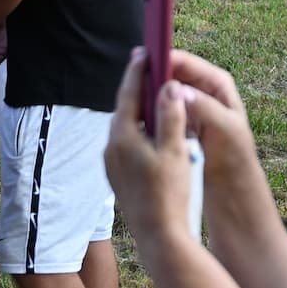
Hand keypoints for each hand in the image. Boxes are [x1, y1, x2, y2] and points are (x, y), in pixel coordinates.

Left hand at [105, 50, 200, 257]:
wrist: (159, 236)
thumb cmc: (169, 193)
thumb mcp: (175, 150)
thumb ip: (171, 115)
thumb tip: (169, 85)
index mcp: (122, 137)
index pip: (129, 93)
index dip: (138, 70)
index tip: (146, 51)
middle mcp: (111, 148)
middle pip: (125, 108)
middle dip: (138, 88)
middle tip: (151, 68)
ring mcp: (112, 164)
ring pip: (126, 127)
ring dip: (140, 111)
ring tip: (156, 97)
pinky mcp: (118, 177)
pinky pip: (128, 143)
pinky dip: (140, 131)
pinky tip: (154, 133)